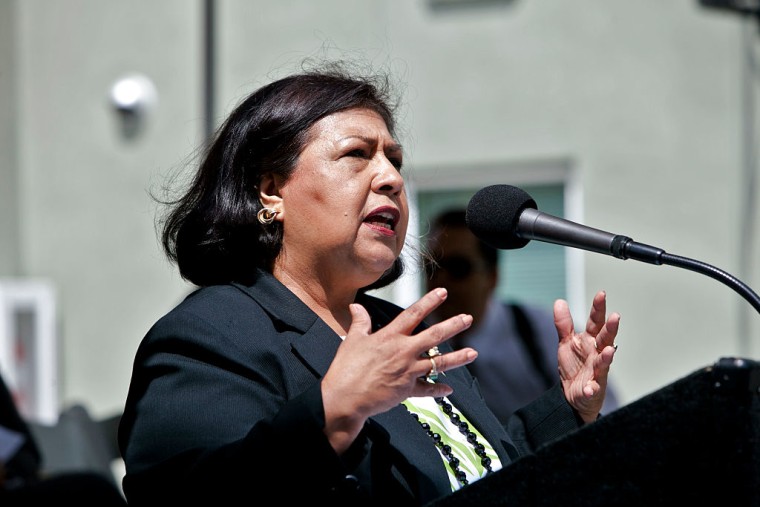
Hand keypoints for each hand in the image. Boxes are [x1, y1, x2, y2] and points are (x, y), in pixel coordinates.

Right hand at [321, 287, 476, 453]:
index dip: (429, 302)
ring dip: (458, 357)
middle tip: (467, 318)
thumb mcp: (352, 340)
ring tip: (473, 353)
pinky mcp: (408, 390)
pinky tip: (449, 389)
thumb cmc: (346, 369)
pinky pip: (428, 389)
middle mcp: (404, 352)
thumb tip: (356, 306)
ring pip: (439, 362)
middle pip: (435, 335)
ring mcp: (408, 371)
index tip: (443, 293)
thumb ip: (360, 322)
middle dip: (453, 325)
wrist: (345, 398)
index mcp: (390, 337)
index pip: (414, 314)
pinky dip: (438, 389)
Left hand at [554, 290, 619, 423]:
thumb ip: (564, 324)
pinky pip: (593, 389)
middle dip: (611, 329)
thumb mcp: (566, 343)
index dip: (598, 309)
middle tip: (616, 317)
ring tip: (610, 351)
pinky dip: (592, 388)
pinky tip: (590, 388)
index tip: (602, 294)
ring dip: (607, 357)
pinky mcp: (592, 390)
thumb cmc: (574, 366)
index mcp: (590, 341)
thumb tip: (560, 301)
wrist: (573, 395)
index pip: (596, 322)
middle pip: (605, 340)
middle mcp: (597, 354)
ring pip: (604, 363)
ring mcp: (597, 372)